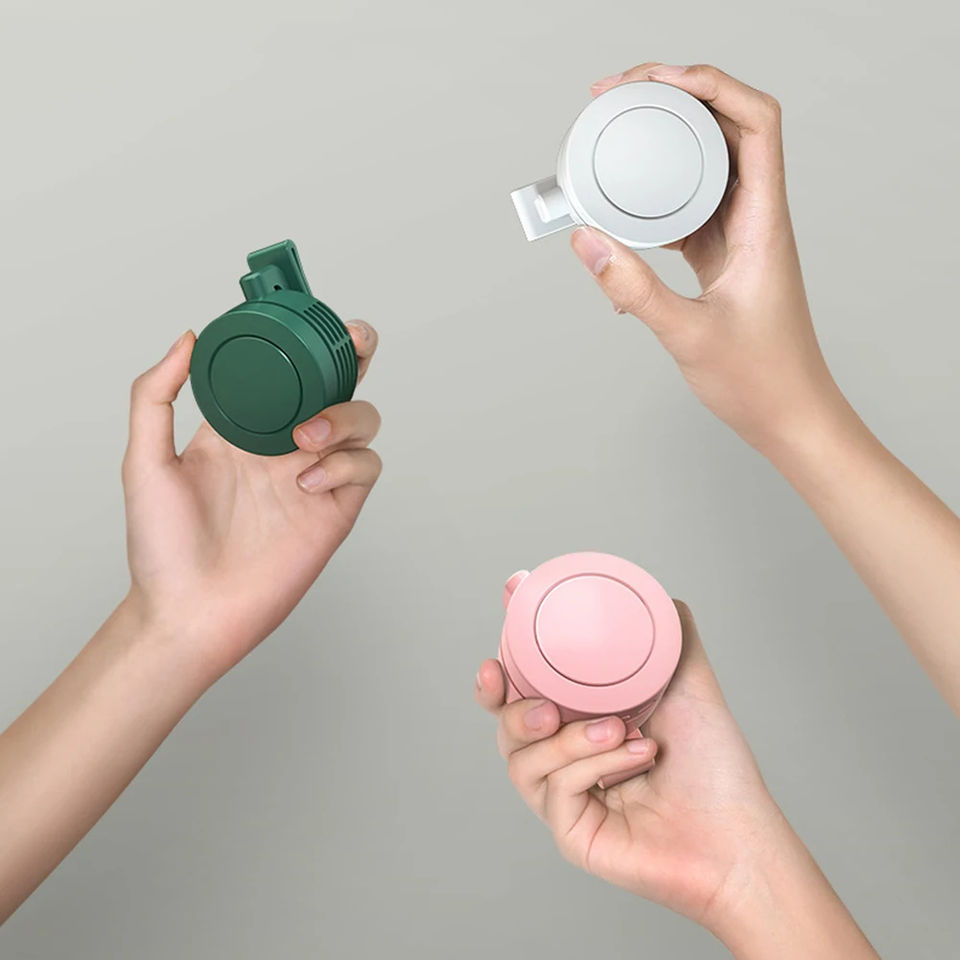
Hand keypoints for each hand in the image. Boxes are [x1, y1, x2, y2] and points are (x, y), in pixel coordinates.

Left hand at [121, 320, 381, 682]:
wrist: (189, 612)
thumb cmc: (162, 547)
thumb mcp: (145, 461)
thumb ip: (156, 395)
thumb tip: (186, 337)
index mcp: (245, 426)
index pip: (285, 367)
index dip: (304, 337)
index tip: (306, 313)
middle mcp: (284, 445)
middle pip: (338, 383)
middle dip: (353, 354)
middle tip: (354, 341)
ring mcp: (314, 475)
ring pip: (362, 419)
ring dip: (346, 414)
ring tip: (308, 437)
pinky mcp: (335, 510)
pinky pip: (365, 468)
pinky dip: (346, 465)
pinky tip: (307, 482)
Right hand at [475, 603, 877, 957]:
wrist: (740, 832)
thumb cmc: (715, 768)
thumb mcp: (688, 687)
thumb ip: (672, 641)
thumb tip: (663, 599)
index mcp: (579, 724)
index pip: (521, 694)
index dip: (499, 675)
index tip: (497, 651)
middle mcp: (565, 763)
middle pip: (505, 729)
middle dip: (510, 709)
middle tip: (546, 706)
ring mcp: (565, 802)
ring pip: (523, 761)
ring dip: (565, 740)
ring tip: (615, 728)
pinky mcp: (572, 835)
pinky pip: (555, 792)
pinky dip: (591, 767)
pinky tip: (635, 755)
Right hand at [572, 63, 842, 451]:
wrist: (790, 415)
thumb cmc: (761, 380)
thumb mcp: (688, 334)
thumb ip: (633, 288)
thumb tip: (586, 241)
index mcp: (764, 221)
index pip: (755, 121)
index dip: (708, 83)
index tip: (654, 80)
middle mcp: (756, 217)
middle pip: (726, 125)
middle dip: (673, 96)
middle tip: (617, 95)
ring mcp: (740, 235)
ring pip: (708, 162)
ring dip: (666, 140)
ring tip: (617, 133)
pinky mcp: (723, 257)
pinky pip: (692, 204)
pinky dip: (659, 193)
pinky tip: (627, 207)